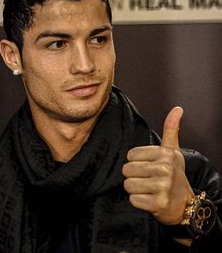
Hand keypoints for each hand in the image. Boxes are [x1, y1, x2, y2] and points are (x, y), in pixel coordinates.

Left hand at [122, 107, 193, 224]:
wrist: (186, 204)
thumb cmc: (175, 174)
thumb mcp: (173, 151)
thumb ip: (171, 129)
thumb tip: (178, 108)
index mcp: (165, 154)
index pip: (131, 155)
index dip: (136, 162)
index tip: (148, 166)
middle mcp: (165, 169)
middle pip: (127, 170)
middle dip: (133, 176)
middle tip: (147, 179)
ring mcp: (162, 187)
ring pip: (128, 184)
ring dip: (135, 189)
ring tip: (147, 189)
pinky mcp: (158, 204)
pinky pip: (133, 200)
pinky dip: (138, 201)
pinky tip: (149, 199)